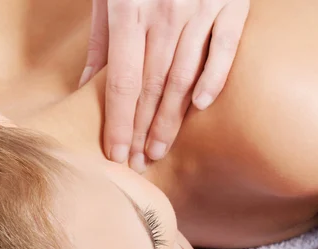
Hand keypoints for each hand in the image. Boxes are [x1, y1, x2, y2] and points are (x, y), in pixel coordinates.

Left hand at [80, 0, 248, 171]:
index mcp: (129, 13)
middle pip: (151, 87)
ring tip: (159, 149)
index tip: (115, 154)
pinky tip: (200, 107)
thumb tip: (87, 87)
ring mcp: (201, 9)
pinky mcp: (231, 4)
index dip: (118, 123)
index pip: (122, 83)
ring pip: (184, 77)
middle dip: (142, 130)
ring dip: (171, 118)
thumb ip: (101, 41)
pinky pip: (225, 48)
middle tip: (138, 163)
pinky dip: (214, 78)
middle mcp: (165, 15)